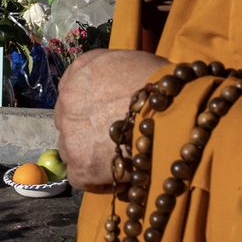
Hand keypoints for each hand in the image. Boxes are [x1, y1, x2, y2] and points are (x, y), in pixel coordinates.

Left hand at [55, 48, 168, 191]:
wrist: (173, 110)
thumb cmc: (164, 83)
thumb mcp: (134, 62)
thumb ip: (115, 75)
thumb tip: (117, 91)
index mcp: (82, 69)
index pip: (73, 88)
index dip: (91, 104)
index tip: (106, 114)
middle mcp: (68, 98)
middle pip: (70, 119)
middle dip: (88, 128)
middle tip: (115, 137)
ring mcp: (71, 132)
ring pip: (71, 147)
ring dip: (90, 153)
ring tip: (120, 157)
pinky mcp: (80, 164)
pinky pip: (79, 177)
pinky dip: (96, 179)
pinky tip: (118, 175)